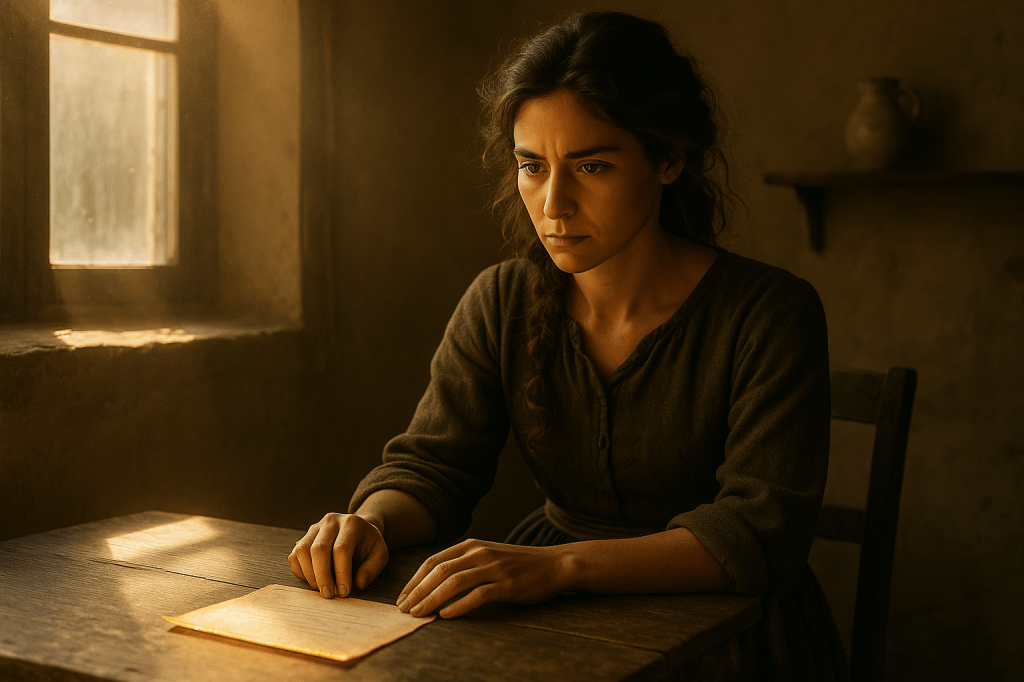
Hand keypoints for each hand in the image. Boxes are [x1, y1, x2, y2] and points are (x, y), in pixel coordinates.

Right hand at [288, 512, 388, 598]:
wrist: (359, 529)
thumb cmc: (369, 544)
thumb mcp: (380, 553)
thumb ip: (373, 568)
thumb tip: (359, 584)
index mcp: (351, 523)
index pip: (341, 548)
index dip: (341, 573)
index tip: (344, 592)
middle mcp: (331, 521)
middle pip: (318, 549)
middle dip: (322, 576)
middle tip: (328, 595)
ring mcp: (315, 528)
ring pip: (302, 551)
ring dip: (309, 575)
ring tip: (321, 589)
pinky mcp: (304, 537)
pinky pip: (294, 555)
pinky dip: (300, 572)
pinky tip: (313, 580)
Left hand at [396, 539, 569, 618]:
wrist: (554, 564)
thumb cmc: (518, 564)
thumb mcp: (487, 556)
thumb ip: (464, 564)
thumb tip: (433, 584)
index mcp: (472, 545)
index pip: (433, 560)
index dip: (414, 579)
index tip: (402, 597)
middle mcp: (480, 553)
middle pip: (439, 571)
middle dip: (418, 591)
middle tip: (404, 609)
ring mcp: (494, 568)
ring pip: (454, 582)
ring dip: (432, 599)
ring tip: (418, 614)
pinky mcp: (507, 585)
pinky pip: (478, 595)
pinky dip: (459, 606)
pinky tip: (446, 615)